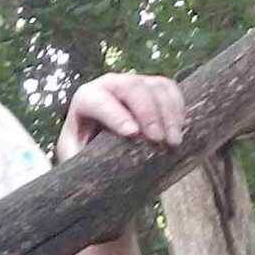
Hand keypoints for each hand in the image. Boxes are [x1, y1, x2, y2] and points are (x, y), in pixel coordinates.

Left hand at [57, 73, 185, 159]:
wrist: (103, 137)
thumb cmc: (87, 146)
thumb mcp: (75, 152)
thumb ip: (76, 156)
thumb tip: (82, 172)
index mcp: (87, 98)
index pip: (100, 101)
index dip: (116, 116)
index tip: (133, 134)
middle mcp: (110, 84)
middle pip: (132, 88)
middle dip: (147, 113)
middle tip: (157, 140)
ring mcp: (134, 82)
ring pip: (155, 87)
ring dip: (168, 113)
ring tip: (172, 141)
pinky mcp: (153, 85)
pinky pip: (170, 89)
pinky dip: (178, 107)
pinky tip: (180, 129)